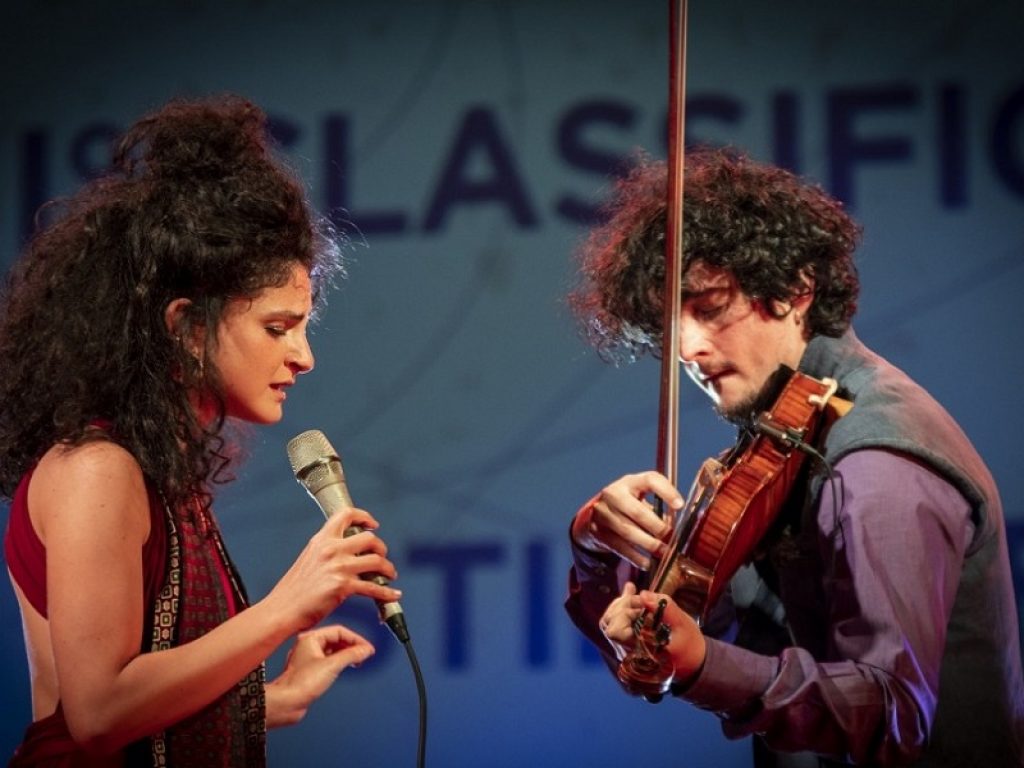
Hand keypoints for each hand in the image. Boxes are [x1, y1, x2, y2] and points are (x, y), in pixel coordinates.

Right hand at [264, 507, 401, 633]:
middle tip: (382, 556)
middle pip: (369, 539)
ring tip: (389, 574)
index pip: (346, 515)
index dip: (364, 516)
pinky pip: (374, 588)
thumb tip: (347, 552)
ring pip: (376, 560)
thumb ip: (326, 551)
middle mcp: (331, 549)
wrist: (282, 610)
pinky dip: (387, 592)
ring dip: (388, 568)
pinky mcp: (343, 587)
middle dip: (381, 548)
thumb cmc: (293, 590)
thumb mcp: (308, 559)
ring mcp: (338, 567)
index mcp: (321, 540)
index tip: (373, 524)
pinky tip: (394, 594)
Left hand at [266, 624, 374, 727]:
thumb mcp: (332, 666)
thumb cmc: (303, 683)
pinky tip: (345, 668)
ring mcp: (307, 658)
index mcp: (311, 638)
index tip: (367, 648)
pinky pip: (327, 661)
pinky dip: (338, 662)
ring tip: (358, 661)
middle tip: (365, 654)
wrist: (287, 702)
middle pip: (336, 640)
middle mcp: (308, 645)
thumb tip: (366, 650)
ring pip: (332, 650)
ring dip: (346, 654)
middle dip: (351, 646)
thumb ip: (351, 655)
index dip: (355, 639)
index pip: (339, 631)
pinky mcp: (308, 671)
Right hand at [571, 471, 682, 568]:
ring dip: (649, 544)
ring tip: (663, 553)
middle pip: (637, 511)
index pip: (650, 480)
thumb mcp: (640, 498)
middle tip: (671, 539)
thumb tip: (675, 528)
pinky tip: (646, 562)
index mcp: (630, 482)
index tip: (680, 505)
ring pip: (628, 531)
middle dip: (657, 527)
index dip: (667, 491)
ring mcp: (603, 513)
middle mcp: (613, 494)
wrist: (596, 514)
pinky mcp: (597, 531)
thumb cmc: (628, 504)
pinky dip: (635, 556)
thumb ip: (657, 507)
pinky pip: (619, 546)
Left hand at [599, 584, 705, 680]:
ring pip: (609, 623)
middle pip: (609, 625)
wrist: (693, 662)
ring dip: (620, 605)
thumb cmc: (690, 645)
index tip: (641, 603)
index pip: (615, 632)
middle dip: (621, 606)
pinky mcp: (628, 642)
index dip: (623, 613)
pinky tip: (631, 593)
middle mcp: (628, 653)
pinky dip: (622, 608)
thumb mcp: (683, 624)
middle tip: (638, 595)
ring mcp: (626, 649)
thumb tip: (644, 594)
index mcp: (641, 652)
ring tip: (632, 591)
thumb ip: (665, 607)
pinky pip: (616, 624)